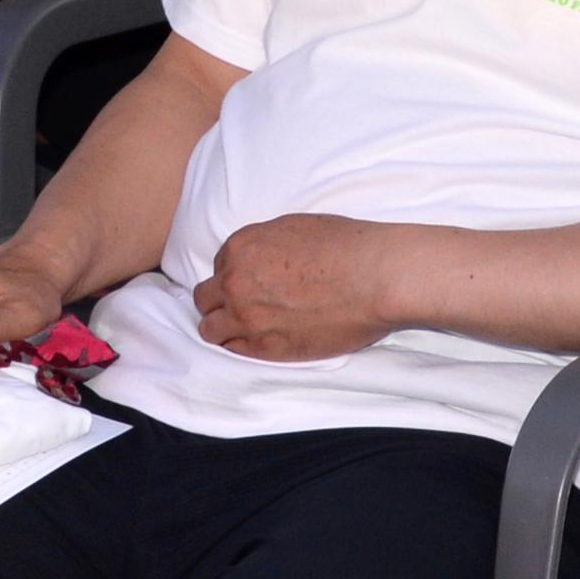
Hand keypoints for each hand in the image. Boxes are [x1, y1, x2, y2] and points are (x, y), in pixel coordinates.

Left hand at [192, 214, 393, 361]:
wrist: (374, 277)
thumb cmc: (345, 246)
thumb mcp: (292, 227)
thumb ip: (263, 245)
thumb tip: (257, 259)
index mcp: (240, 248)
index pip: (220, 267)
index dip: (235, 276)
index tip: (253, 283)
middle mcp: (235, 282)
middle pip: (205, 298)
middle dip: (220, 301)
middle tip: (242, 307)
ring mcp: (247, 317)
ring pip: (210, 329)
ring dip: (222, 327)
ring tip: (245, 329)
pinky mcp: (266, 348)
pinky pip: (234, 350)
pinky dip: (240, 346)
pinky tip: (258, 342)